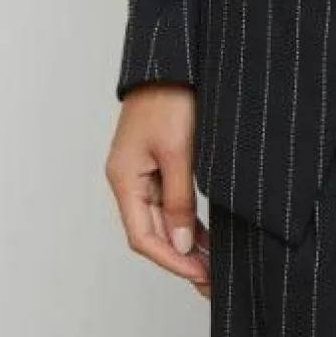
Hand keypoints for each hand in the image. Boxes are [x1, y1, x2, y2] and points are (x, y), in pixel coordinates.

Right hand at [105, 83, 211, 298]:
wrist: (175, 56)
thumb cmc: (171, 95)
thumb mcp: (179, 150)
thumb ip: (179, 199)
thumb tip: (180, 244)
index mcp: (124, 178)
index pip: (143, 236)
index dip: (171, 260)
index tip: (199, 275)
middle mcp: (130, 178)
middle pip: (152, 230)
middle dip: (180, 257)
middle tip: (210, 280)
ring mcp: (144, 169)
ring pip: (163, 217)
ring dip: (185, 241)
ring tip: (211, 265)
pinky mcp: (160, 158)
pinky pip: (170, 198)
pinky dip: (187, 218)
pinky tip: (204, 235)